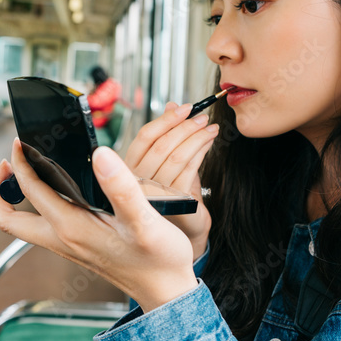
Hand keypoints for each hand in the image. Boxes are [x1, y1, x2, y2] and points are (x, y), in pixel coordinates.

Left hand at [0, 139, 198, 311]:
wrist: (166, 292)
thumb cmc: (158, 260)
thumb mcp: (146, 221)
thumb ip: (122, 187)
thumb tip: (101, 155)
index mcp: (72, 227)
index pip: (30, 190)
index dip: (20, 162)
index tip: (20, 141)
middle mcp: (63, 239)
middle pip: (10, 219)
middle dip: (0, 190)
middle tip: (9, 162)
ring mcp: (68, 246)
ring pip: (25, 226)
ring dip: (16, 200)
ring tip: (28, 173)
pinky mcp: (78, 248)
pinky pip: (44, 228)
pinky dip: (39, 208)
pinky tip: (60, 191)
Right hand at [123, 101, 219, 260]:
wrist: (185, 236)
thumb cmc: (175, 198)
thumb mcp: (170, 163)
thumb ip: (169, 135)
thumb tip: (173, 105)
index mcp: (130, 171)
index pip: (144, 138)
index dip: (166, 120)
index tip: (185, 108)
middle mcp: (138, 184)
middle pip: (161, 145)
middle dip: (184, 125)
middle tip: (201, 116)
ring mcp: (155, 195)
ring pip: (176, 156)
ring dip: (196, 136)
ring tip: (210, 127)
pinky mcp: (174, 203)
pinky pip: (189, 170)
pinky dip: (201, 151)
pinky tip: (209, 142)